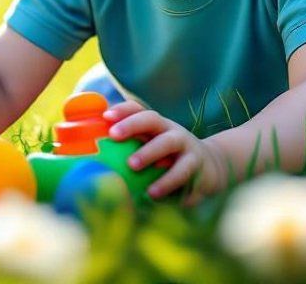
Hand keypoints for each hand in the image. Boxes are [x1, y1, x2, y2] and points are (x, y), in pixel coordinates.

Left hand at [105, 101, 228, 205]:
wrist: (212, 168)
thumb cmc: (171, 160)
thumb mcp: (154, 150)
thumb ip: (131, 151)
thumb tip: (93, 162)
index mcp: (157, 126)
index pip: (139, 110)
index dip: (122, 111)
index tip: (106, 117)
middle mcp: (171, 131)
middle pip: (152, 119)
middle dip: (132, 124)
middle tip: (113, 136)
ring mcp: (187, 146)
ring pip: (168, 143)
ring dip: (150, 152)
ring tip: (132, 166)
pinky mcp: (198, 166)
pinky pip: (183, 172)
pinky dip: (169, 183)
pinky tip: (154, 194)